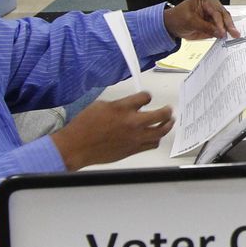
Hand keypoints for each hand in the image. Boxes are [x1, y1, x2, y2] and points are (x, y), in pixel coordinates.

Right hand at [52, 92, 175, 169]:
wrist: (77, 146)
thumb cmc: (83, 126)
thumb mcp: (100, 105)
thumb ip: (119, 104)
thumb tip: (129, 105)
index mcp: (122, 108)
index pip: (145, 97)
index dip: (147, 96)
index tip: (147, 98)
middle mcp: (131, 122)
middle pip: (160, 115)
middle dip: (167, 110)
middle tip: (169, 109)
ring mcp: (134, 137)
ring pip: (160, 131)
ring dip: (167, 125)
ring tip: (169, 122)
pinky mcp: (133, 149)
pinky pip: (152, 144)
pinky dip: (156, 139)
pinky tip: (156, 136)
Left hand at [163, 0, 236, 40]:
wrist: (171, 25)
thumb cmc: (177, 18)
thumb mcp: (190, 22)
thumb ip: (205, 27)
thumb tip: (219, 32)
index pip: (216, 11)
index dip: (220, 22)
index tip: (223, 32)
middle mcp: (211, 5)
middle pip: (223, 14)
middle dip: (229, 24)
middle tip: (234, 33)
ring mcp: (213, 14)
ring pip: (225, 20)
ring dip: (229, 28)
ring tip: (234, 35)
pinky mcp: (213, 22)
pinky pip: (221, 27)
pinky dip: (225, 31)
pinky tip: (229, 36)